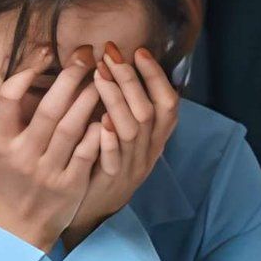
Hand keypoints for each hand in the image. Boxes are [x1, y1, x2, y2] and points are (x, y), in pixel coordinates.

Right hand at [0, 48, 103, 251]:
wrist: (20, 228)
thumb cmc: (2, 182)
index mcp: (1, 144)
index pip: (9, 99)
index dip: (28, 72)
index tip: (47, 52)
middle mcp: (24, 156)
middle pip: (49, 110)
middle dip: (70, 77)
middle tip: (87, 54)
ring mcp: (49, 172)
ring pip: (72, 128)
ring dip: (89, 99)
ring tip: (103, 76)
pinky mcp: (71, 185)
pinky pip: (88, 153)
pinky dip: (98, 131)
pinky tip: (108, 112)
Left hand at [62, 45, 180, 250]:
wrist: (92, 209)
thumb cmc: (105, 162)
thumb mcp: (125, 134)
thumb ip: (126, 104)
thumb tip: (122, 62)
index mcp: (155, 138)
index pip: (168, 104)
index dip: (156, 77)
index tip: (139, 51)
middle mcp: (148, 151)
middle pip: (148, 112)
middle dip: (131, 79)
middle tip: (111, 54)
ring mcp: (130, 168)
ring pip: (132, 131)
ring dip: (116, 100)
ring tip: (100, 75)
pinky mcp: (110, 182)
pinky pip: (114, 161)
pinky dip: (109, 141)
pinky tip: (100, 122)